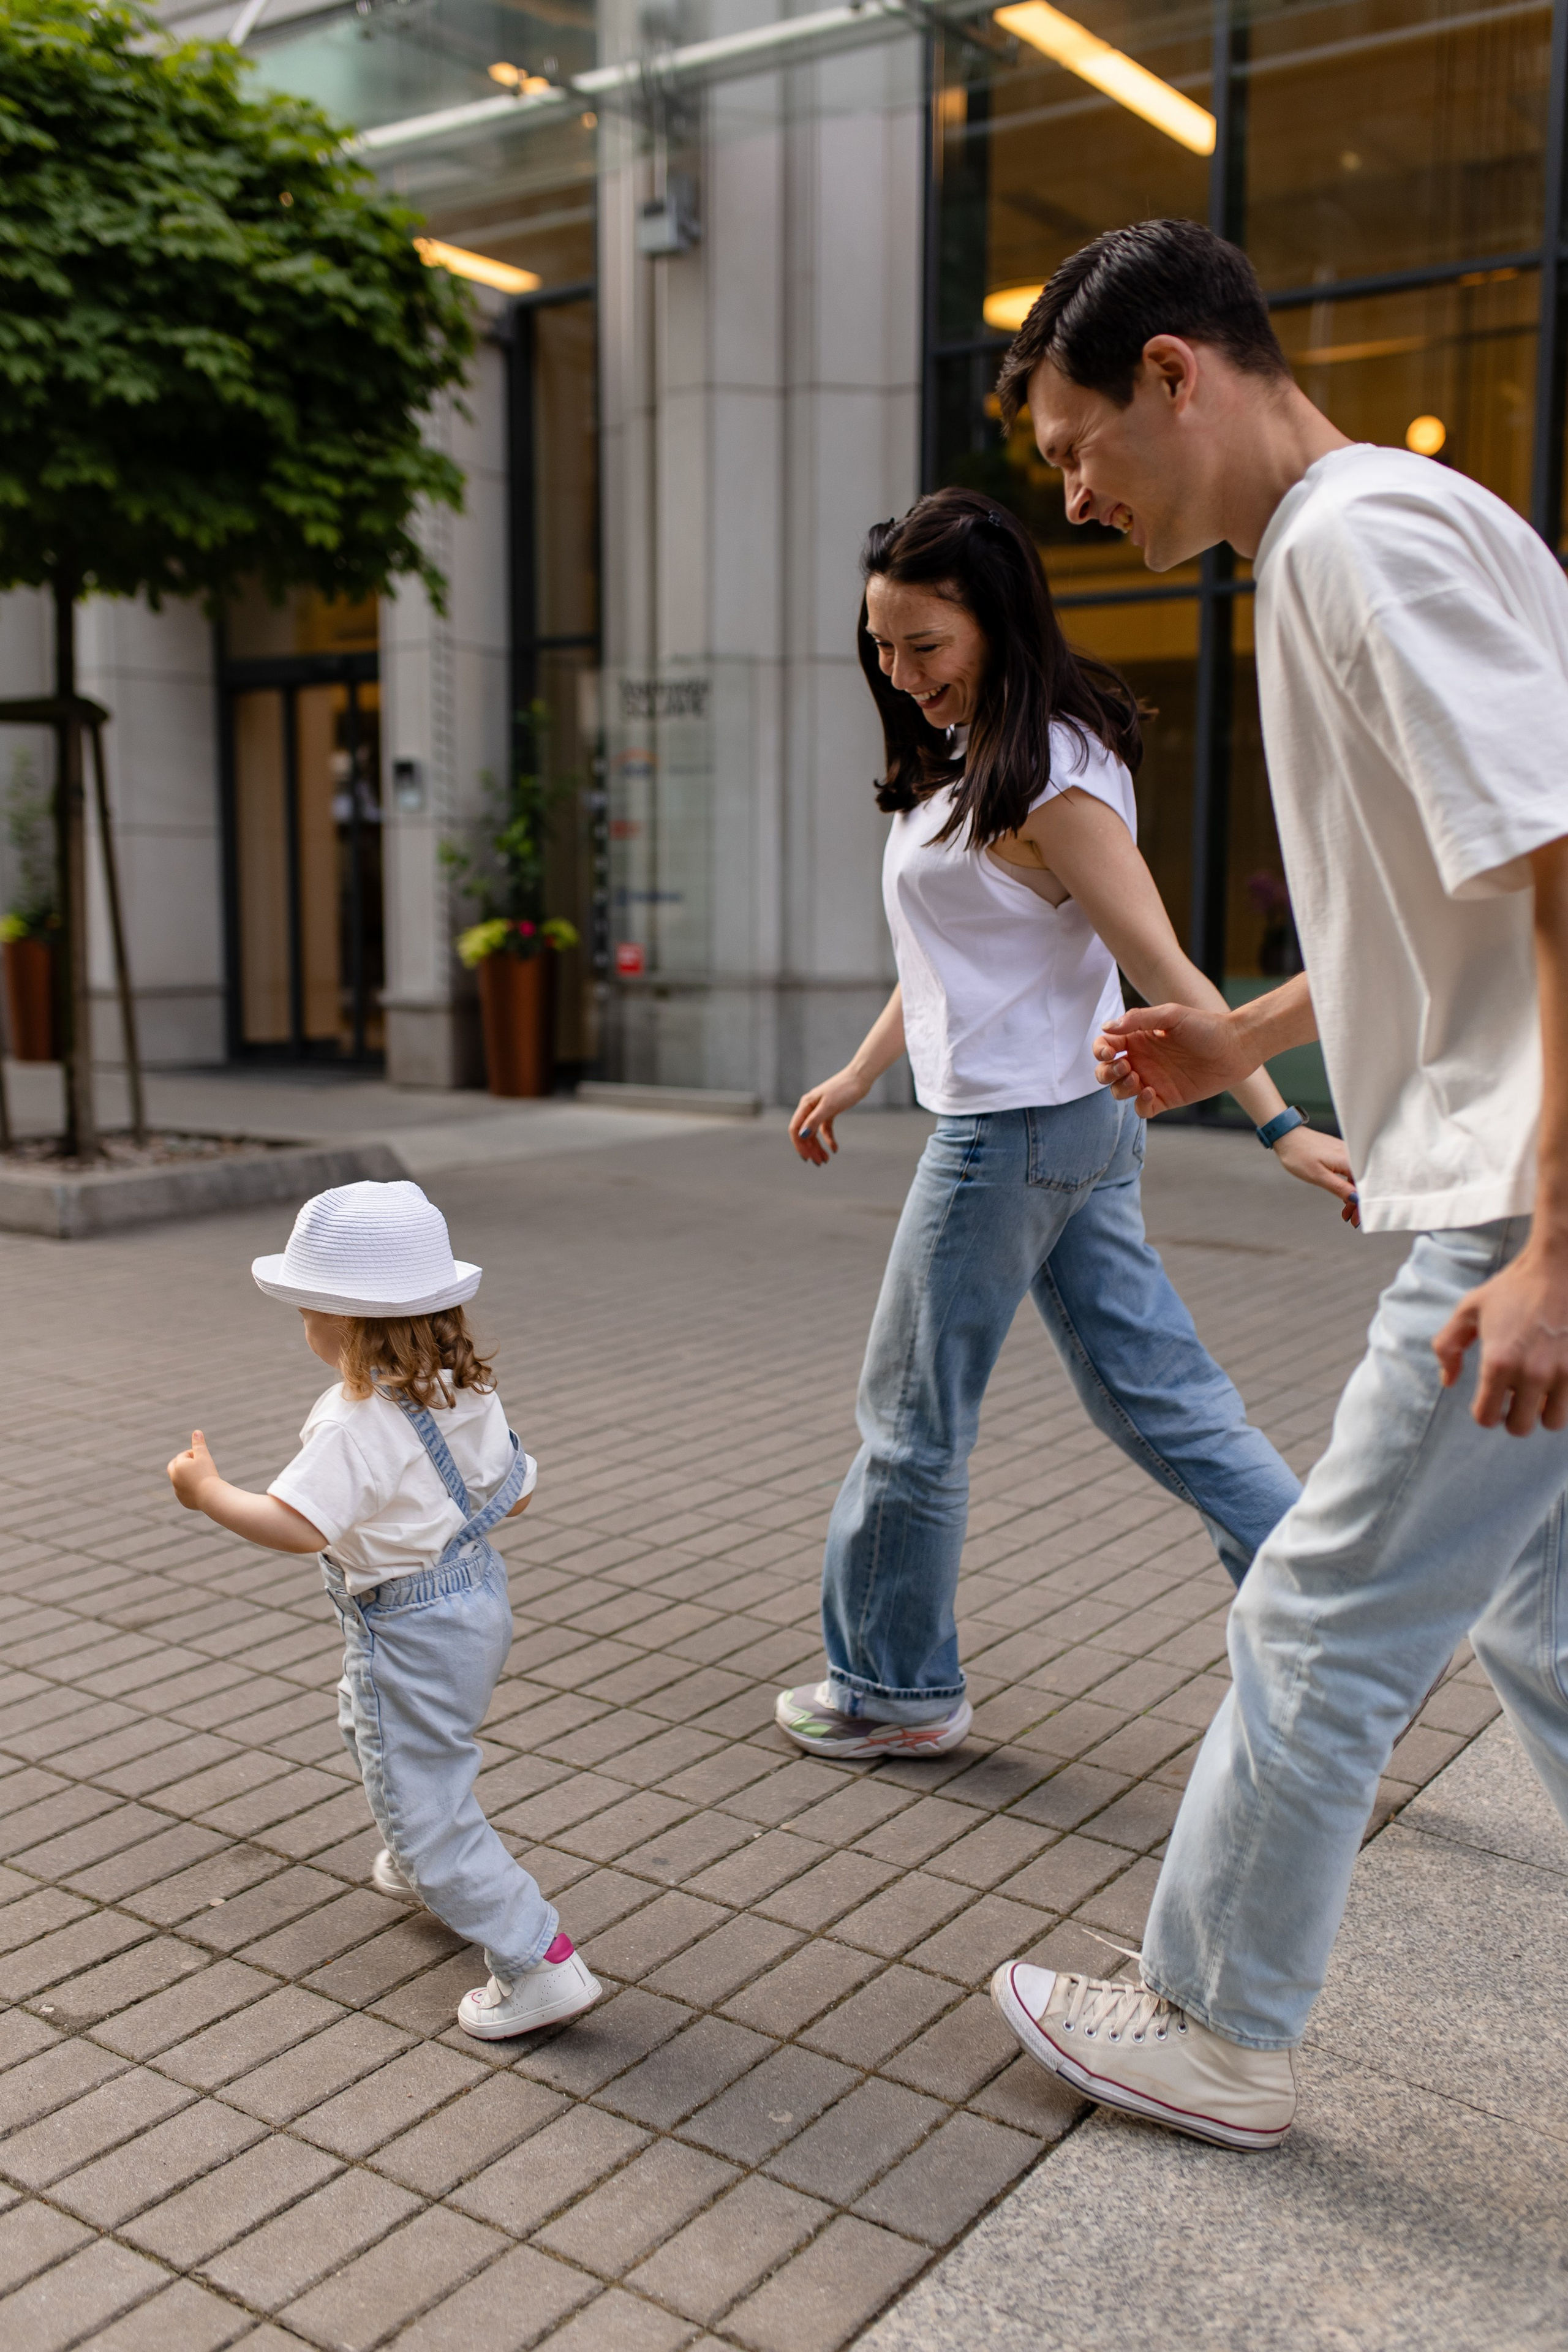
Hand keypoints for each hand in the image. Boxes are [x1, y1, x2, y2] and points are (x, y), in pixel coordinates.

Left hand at [168, 1430, 218, 1509]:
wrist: (210, 1496)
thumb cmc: (208, 1474)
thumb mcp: (204, 1456)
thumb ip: (199, 1444)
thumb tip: (196, 1432)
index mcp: (177, 1466)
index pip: (183, 1456)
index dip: (193, 1455)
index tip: (202, 1458)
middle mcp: (174, 1478)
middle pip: (174, 1466)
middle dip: (183, 1464)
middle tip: (195, 1464)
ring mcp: (177, 1490)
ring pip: (179, 1480)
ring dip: (186, 1477)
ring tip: (199, 1477)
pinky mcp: (182, 1500)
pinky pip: (184, 1492)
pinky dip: (189, 1489)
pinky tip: (200, 1489)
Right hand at [790, 1067, 871, 1165]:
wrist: (860, 1077)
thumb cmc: (844, 1089)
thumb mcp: (829, 1106)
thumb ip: (814, 1121)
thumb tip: (802, 1135)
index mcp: (806, 1105)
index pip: (795, 1129)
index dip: (799, 1145)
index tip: (806, 1158)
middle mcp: (810, 1108)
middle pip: (805, 1133)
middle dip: (810, 1149)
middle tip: (819, 1163)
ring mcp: (819, 1110)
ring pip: (815, 1133)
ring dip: (819, 1147)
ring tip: (826, 1160)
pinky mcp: (830, 1111)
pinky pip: (825, 1129)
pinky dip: (829, 1139)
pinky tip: (835, 1149)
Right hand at [1094, 1004, 1251, 1115]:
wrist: (1235, 1047)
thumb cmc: (1206, 1026)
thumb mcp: (1171, 1015)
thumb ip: (1139, 1019)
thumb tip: (1106, 1027)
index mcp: (1138, 1038)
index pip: (1106, 1046)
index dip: (1100, 1050)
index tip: (1111, 1052)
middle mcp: (1142, 1060)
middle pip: (1106, 1072)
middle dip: (1106, 1073)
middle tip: (1125, 1067)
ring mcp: (1152, 1080)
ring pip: (1120, 1092)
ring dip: (1120, 1088)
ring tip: (1137, 1079)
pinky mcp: (1166, 1098)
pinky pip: (1142, 1109)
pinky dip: (1140, 1104)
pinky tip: (1151, 1092)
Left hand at [1272, 1126, 1360, 1226]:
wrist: (1287, 1136)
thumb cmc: (1299, 1154)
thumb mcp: (1318, 1176)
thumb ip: (1339, 1188)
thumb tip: (1357, 1199)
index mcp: (1349, 1161)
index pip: (1365, 1187)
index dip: (1363, 1205)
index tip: (1358, 1219)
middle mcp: (1352, 1155)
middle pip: (1364, 1184)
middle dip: (1359, 1203)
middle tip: (1351, 1219)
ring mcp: (1347, 1153)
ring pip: (1358, 1179)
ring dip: (1353, 1196)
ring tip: (1345, 1211)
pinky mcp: (1341, 1154)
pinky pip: (1351, 1173)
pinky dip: (1349, 1186)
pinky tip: (1344, 1195)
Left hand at [1432, 1243, 1567, 1432]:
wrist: (1559, 1268)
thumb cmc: (1512, 1288)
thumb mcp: (1469, 1310)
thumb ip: (1448, 1347)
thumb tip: (1448, 1382)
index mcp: (1498, 1362)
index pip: (1486, 1417)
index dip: (1484, 1413)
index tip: (1489, 1403)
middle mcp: (1531, 1373)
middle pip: (1520, 1427)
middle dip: (1513, 1417)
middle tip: (1514, 1399)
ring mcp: (1563, 1373)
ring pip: (1553, 1422)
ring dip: (1543, 1412)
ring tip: (1538, 1392)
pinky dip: (1564, 1398)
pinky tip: (1557, 1380)